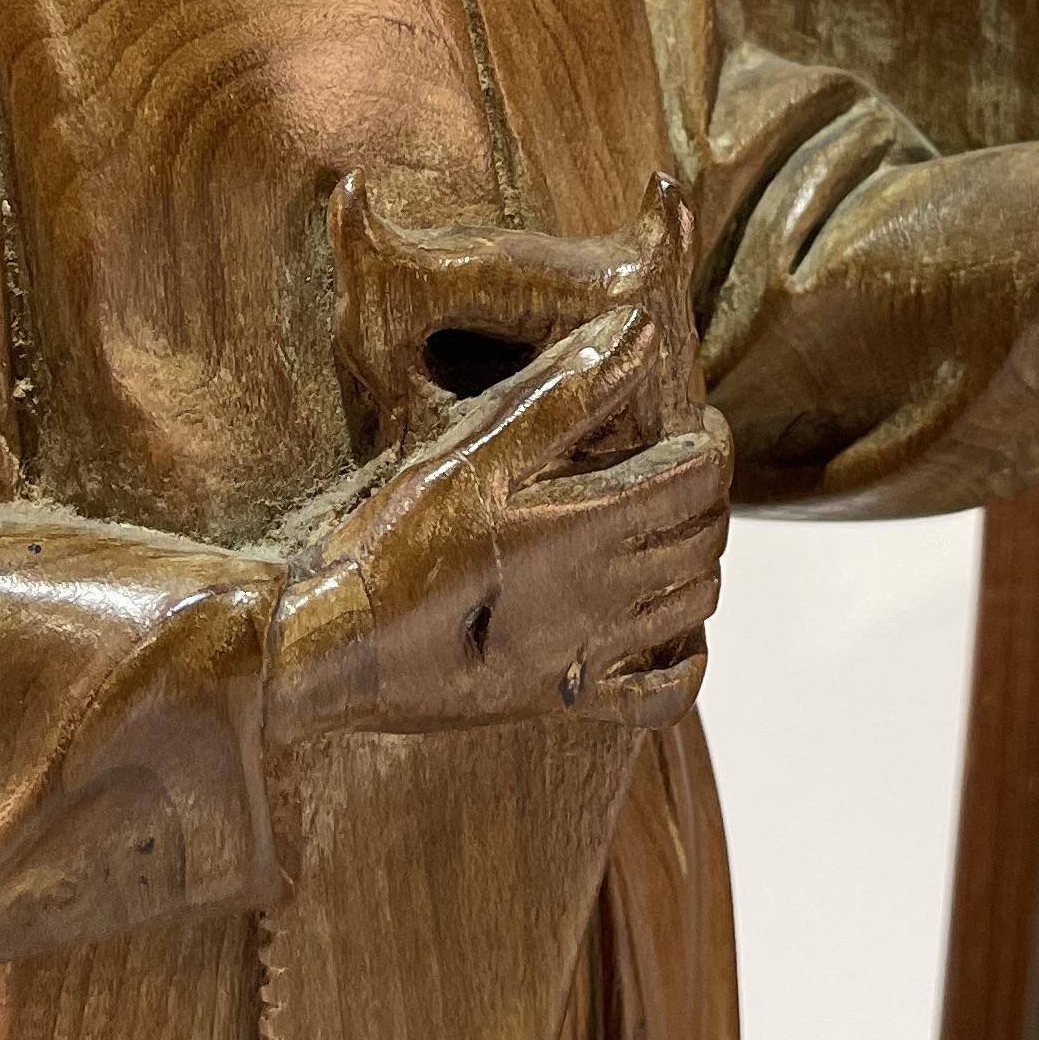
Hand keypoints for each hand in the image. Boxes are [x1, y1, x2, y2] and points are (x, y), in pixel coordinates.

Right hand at [269, 296, 729, 744]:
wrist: (327, 655)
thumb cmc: (390, 549)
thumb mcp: (470, 456)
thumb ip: (561, 397)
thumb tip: (638, 335)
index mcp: (589, 529)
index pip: (698, 480)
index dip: (711, 443)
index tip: (696, 424)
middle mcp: (605, 598)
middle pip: (703, 541)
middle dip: (707, 497)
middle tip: (681, 466)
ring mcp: (587, 659)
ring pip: (692, 610)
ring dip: (698, 564)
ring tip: (668, 529)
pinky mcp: (561, 704)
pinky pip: (661, 699)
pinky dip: (684, 666)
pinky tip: (668, 636)